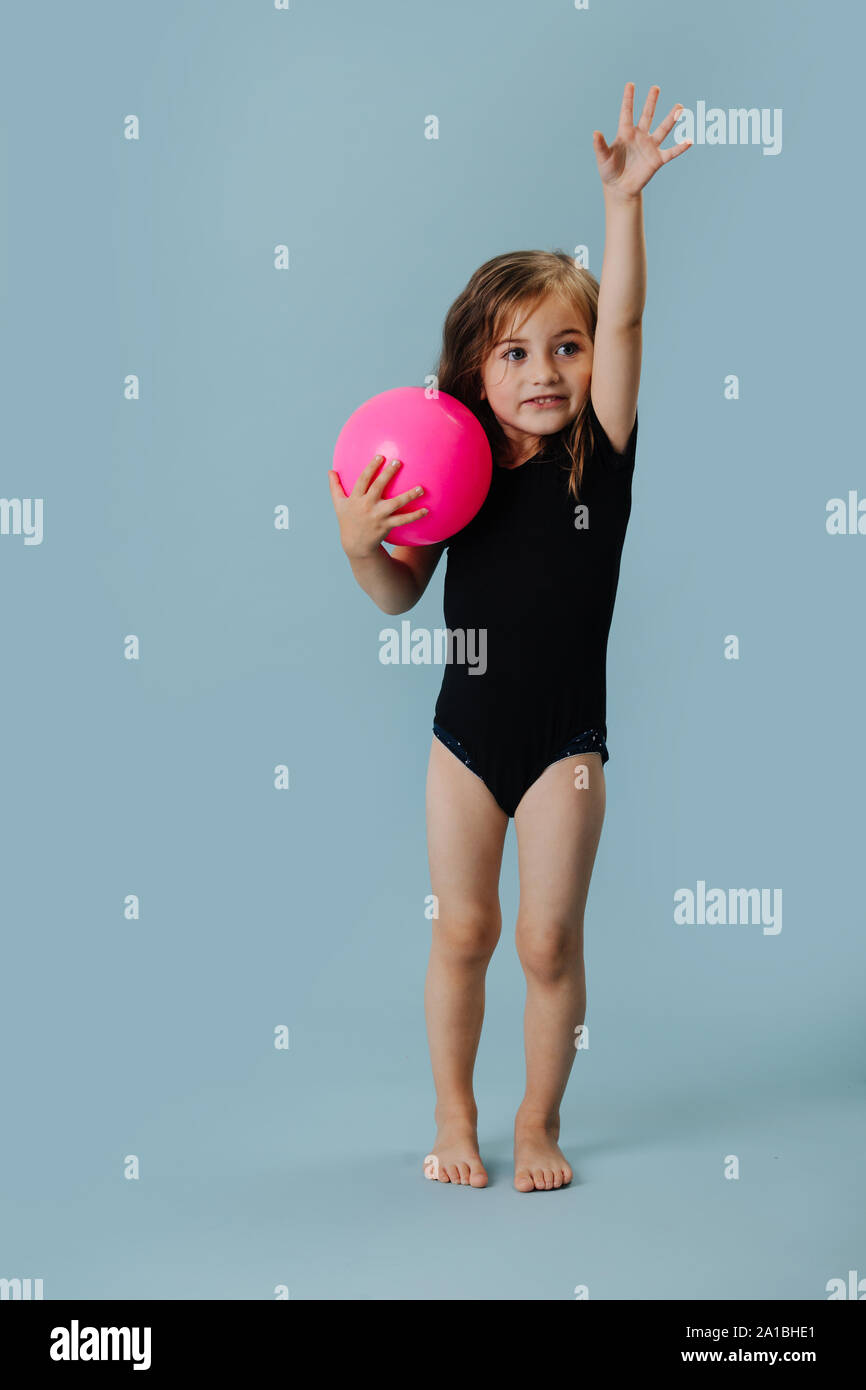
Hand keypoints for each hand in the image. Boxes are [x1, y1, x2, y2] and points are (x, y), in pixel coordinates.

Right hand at [328, 455, 427, 559]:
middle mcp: (367, 506)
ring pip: (395, 504)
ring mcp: (377, 516)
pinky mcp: (386, 526)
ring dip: (409, 496)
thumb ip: (335, 486)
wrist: (355, 545)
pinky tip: (426, 510)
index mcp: (356, 498)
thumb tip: (330, 470)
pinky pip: (402, 520)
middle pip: (378, 487)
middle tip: (398, 462)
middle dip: (388, 474)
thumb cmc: (347, 521)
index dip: (371, 467)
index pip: (363, 480)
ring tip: (421, 488)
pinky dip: (414, 515)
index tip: (380, 457)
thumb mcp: (339, 504)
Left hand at [593, 82, 690, 198]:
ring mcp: (650, 147)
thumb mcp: (603, 158)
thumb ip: (600, 145)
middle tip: (655, 88)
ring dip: (671, 119)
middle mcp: (640, 136)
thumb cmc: (609, 171)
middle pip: (647, 116)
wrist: (619, 189)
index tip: (630, 84)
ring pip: (662, 130)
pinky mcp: (657, 160)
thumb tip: (595, 133)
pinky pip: (671, 152)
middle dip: (651, 102)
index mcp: (625, 133)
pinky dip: (680, 147)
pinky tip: (689, 140)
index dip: (628, 99)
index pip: (627, 113)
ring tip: (679, 107)